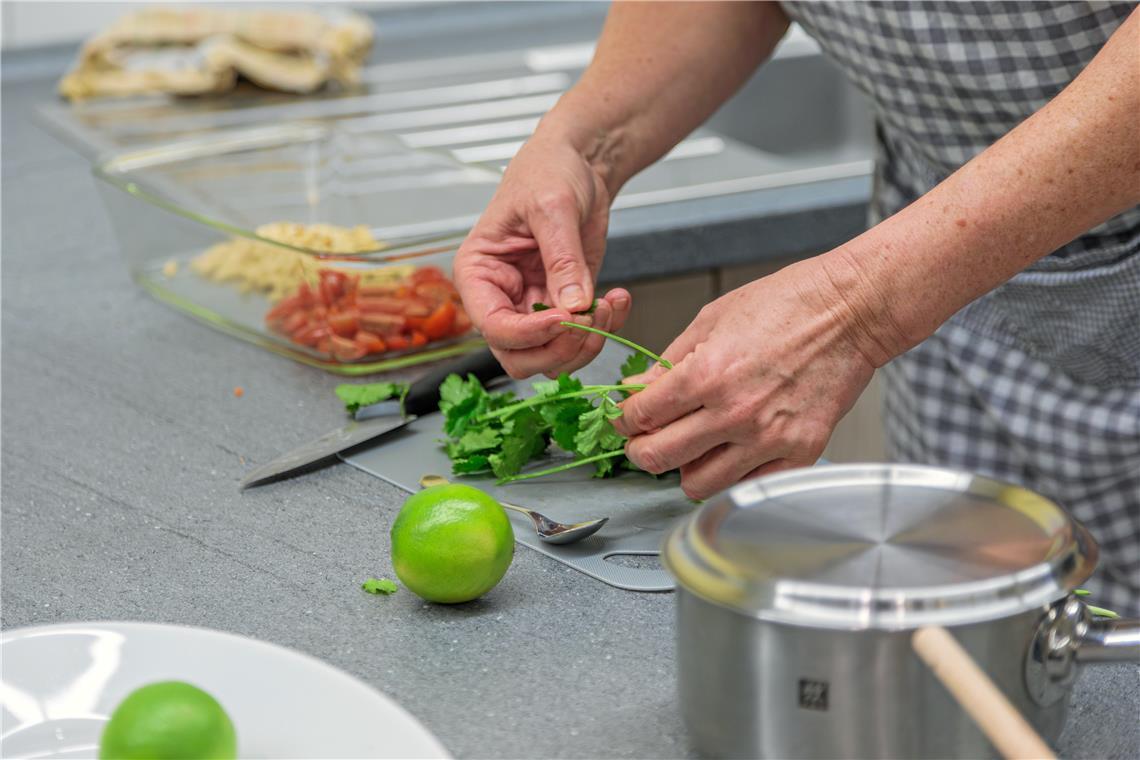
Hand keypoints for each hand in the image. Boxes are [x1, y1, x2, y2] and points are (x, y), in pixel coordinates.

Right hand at [453, 134, 630, 377]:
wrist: (579, 163)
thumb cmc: (548, 172)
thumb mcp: (553, 207)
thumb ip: (562, 259)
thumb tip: (573, 305)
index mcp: (479, 274)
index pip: (493, 326)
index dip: (528, 333)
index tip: (564, 317)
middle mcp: (502, 298)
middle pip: (521, 356)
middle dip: (559, 347)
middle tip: (590, 319)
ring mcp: (533, 307)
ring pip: (553, 357)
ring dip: (585, 343)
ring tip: (609, 305)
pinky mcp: (565, 306)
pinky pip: (581, 338)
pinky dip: (605, 328)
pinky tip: (618, 299)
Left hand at [613, 258, 877, 498]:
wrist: (851, 311)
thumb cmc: (788, 303)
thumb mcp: (713, 318)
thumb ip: (670, 360)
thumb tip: (639, 389)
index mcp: (706, 374)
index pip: (641, 417)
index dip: (624, 419)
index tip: (626, 418)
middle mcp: (734, 413)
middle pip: (658, 459)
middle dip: (642, 450)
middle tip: (646, 441)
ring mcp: (768, 439)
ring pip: (697, 485)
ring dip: (686, 468)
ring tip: (693, 447)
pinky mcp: (799, 454)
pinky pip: (747, 486)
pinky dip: (731, 476)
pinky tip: (731, 453)